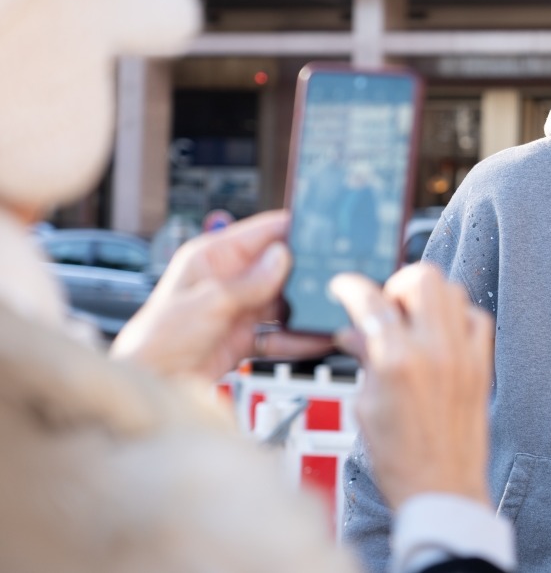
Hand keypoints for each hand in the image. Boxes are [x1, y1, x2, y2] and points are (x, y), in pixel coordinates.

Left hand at [110, 210, 332, 379]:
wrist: (152, 384)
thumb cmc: (157, 339)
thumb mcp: (208, 304)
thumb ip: (249, 282)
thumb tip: (282, 257)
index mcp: (213, 257)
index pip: (262, 232)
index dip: (292, 229)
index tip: (322, 233)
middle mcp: (229, 279)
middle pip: (280, 269)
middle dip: (304, 276)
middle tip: (333, 281)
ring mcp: (239, 308)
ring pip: (285, 303)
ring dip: (304, 311)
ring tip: (327, 315)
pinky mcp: (246, 336)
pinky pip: (281, 333)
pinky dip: (298, 339)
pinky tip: (314, 341)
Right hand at [330, 263, 493, 508]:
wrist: (442, 490)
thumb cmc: (401, 460)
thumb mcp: (365, 407)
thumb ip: (364, 361)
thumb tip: (354, 334)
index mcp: (397, 362)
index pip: (372, 301)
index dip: (352, 287)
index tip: (346, 286)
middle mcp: (436, 351)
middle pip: (423, 278)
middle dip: (398, 283)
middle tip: (387, 305)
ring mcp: (464, 356)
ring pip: (453, 290)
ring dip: (429, 296)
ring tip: (412, 318)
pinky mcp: (482, 366)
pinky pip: (477, 318)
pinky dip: (458, 316)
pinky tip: (442, 332)